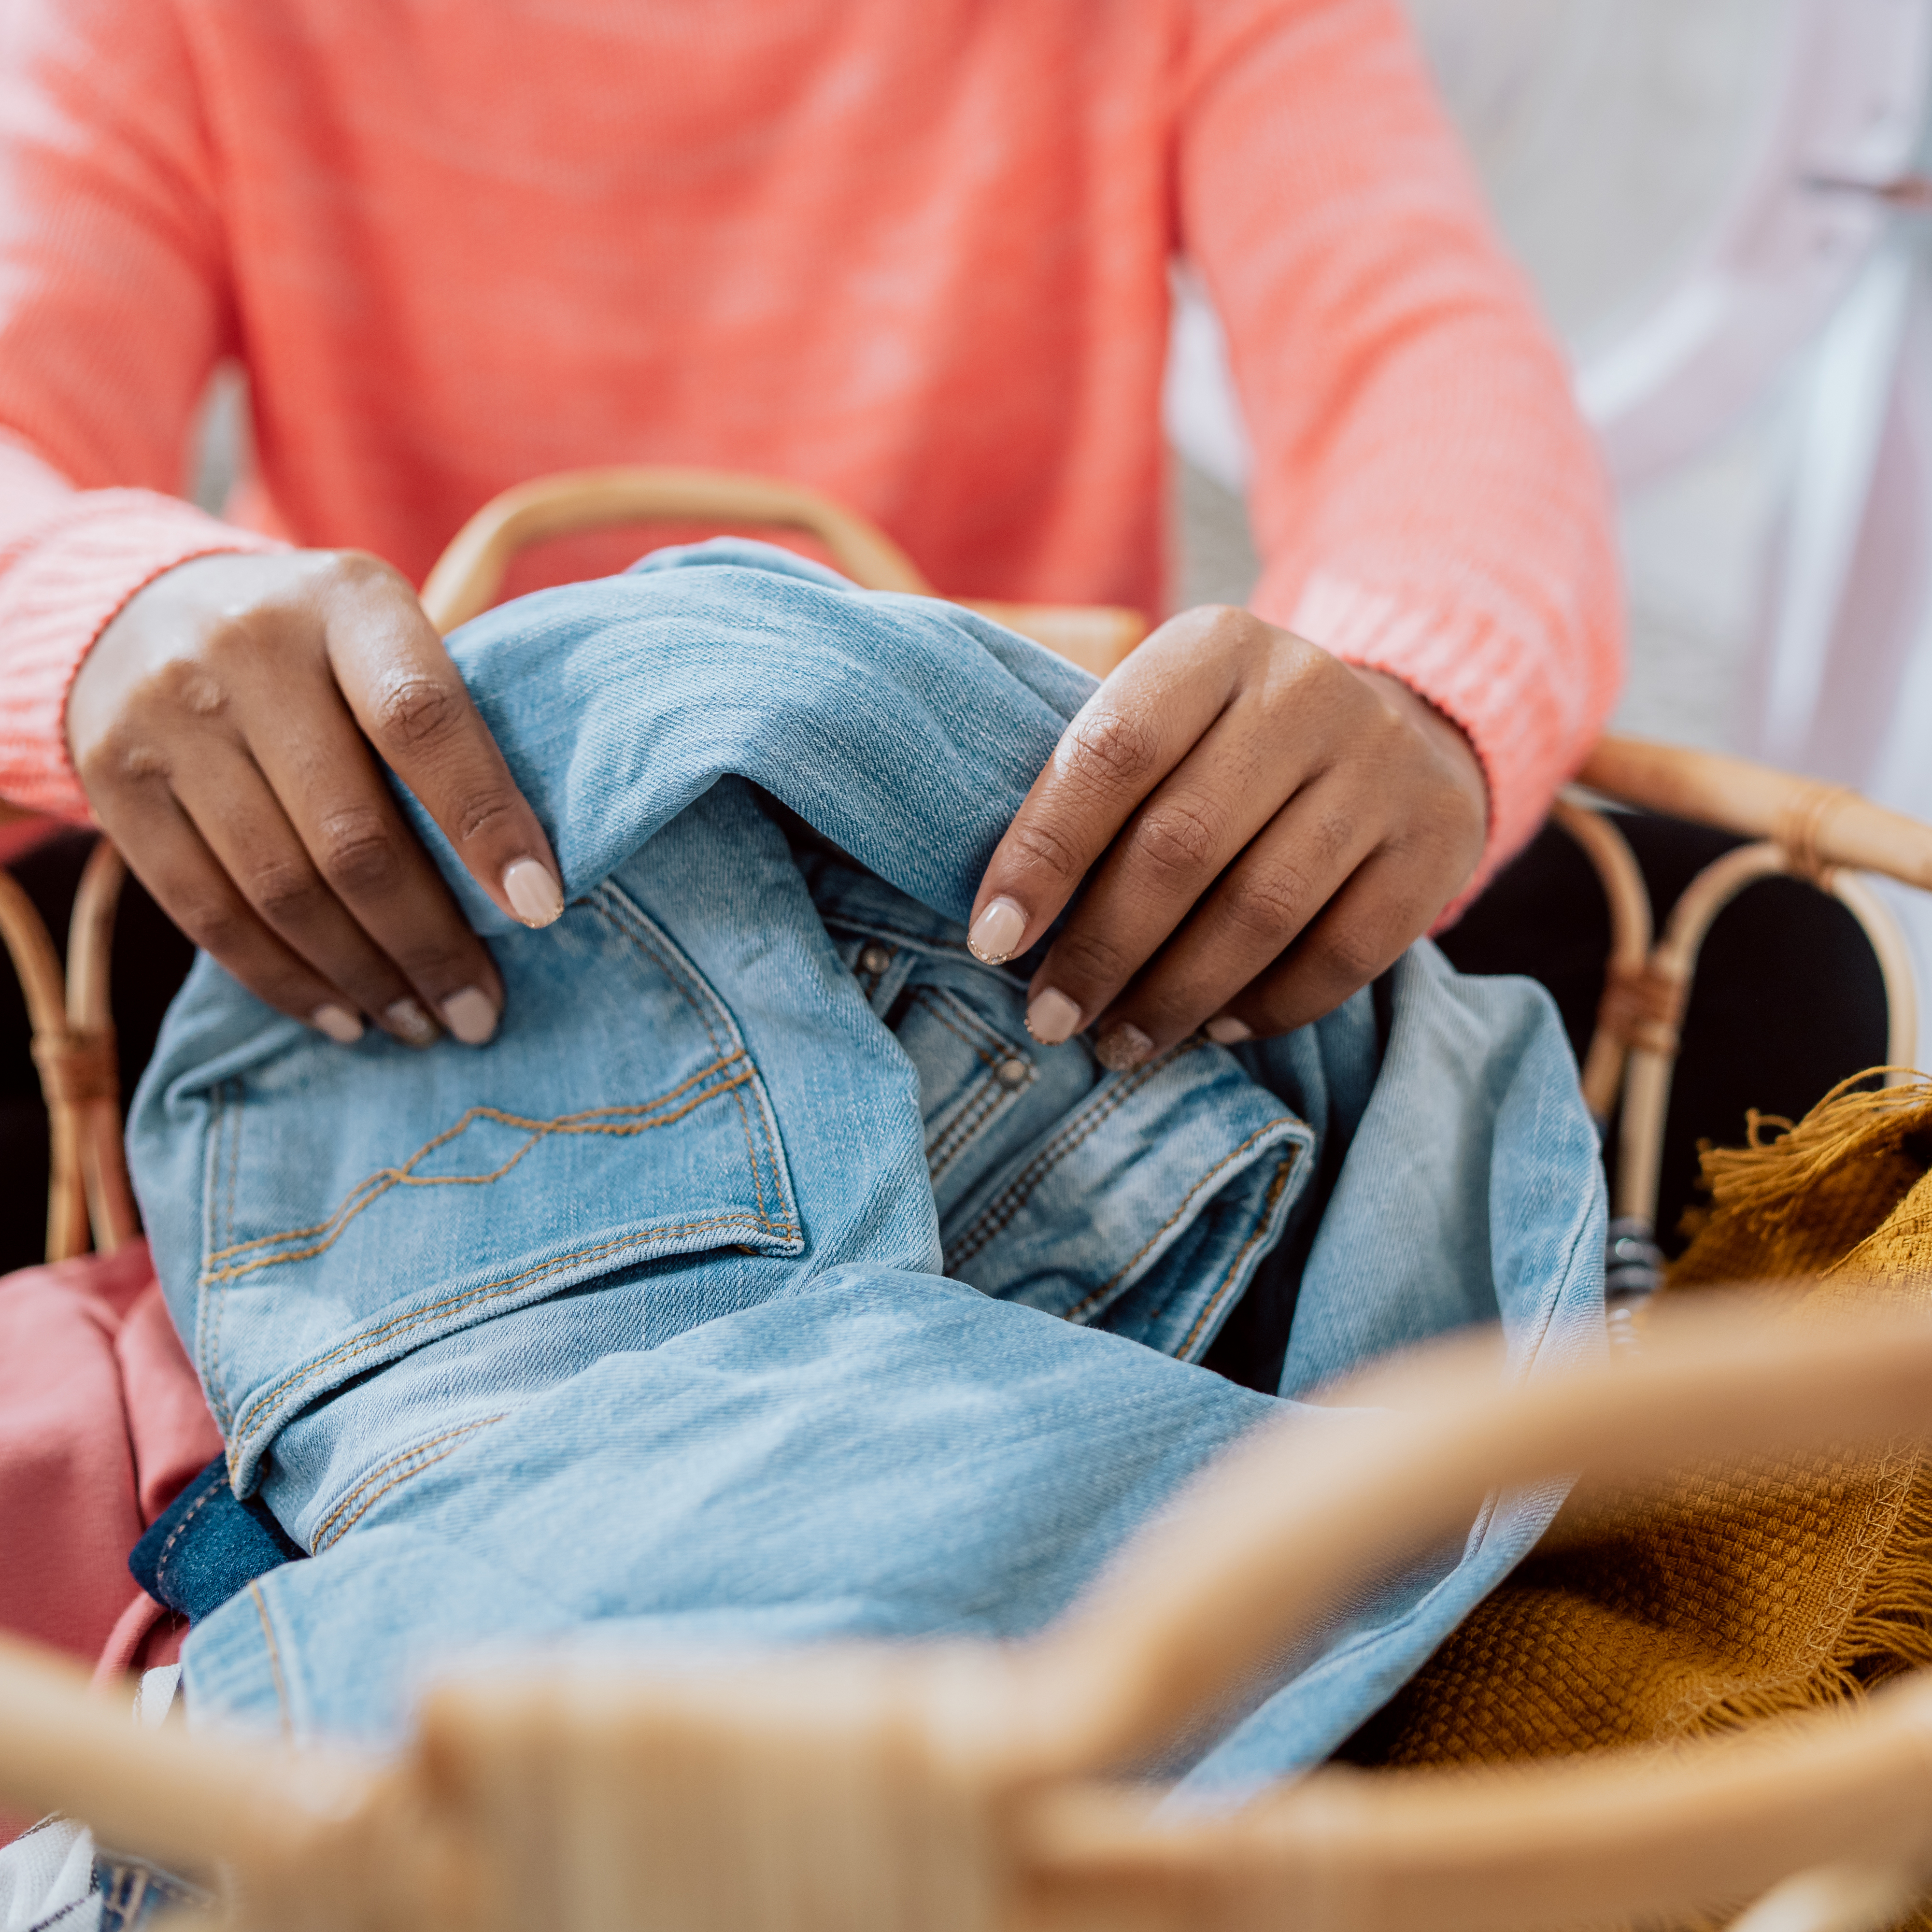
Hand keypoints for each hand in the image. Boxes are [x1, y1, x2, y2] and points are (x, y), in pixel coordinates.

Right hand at [67, 550, 564, 1046]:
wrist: (139, 609)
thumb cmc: (318, 647)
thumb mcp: (385, 640)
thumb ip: (447, 728)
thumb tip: (526, 884)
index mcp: (348, 602)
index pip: (422, 721)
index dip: (485, 823)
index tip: (541, 908)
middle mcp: (248, 649)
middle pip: (352, 834)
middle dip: (429, 942)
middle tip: (480, 1012)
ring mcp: (167, 716)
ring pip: (282, 890)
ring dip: (364, 977)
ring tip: (422, 1024)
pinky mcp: (113, 784)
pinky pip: (208, 913)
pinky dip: (285, 979)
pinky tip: (342, 1015)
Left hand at [965, 605, 1486, 1067]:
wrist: (1407, 727)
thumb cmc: (1234, 745)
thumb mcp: (1170, 716)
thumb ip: (1094, 783)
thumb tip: (1002, 919)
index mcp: (1215, 647)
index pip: (1115, 751)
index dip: (1045, 853)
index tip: (993, 940)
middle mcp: (1306, 692)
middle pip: (1182, 844)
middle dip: (1101, 949)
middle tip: (1049, 1017)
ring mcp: (1382, 768)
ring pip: (1261, 911)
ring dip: (1173, 996)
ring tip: (1116, 1043)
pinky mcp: (1437, 843)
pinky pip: (1341, 955)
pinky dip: (1265, 1007)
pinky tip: (1211, 1028)